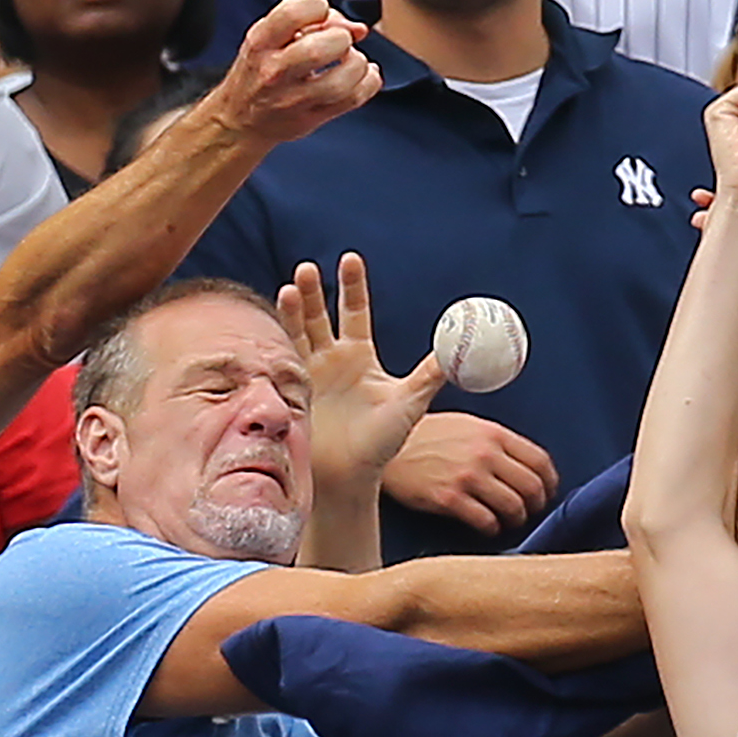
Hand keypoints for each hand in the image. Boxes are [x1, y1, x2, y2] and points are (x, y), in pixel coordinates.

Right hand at [211, 0, 380, 148]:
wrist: (240, 120)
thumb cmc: (259, 71)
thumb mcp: (269, 36)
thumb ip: (309, 21)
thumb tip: (358, 28)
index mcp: (261, 42)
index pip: (296, 11)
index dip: (319, 7)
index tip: (319, 17)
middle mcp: (275, 71)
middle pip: (322, 48)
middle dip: (340, 38)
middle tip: (337, 42)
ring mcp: (294, 99)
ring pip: (344, 78)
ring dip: (357, 63)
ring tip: (349, 60)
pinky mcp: (312, 118)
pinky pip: (354, 99)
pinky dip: (368, 82)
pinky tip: (361, 76)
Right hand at [282, 254, 444, 491]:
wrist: (349, 477)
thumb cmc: (382, 444)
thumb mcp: (410, 404)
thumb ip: (430, 374)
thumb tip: (461, 348)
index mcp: (359, 356)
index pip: (354, 310)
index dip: (351, 285)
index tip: (349, 258)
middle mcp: (331, 359)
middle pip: (320, 315)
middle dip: (314, 291)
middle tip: (308, 269)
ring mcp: (308, 374)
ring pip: (298, 333)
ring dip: (293, 311)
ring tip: (291, 288)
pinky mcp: (291, 392)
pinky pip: (283, 360)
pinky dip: (279, 341)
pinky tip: (276, 323)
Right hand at [382, 411, 559, 533]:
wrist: (386, 444)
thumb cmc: (426, 434)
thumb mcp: (466, 425)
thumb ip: (495, 441)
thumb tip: (522, 463)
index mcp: (493, 434)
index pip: (539, 461)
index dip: (549, 482)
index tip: (546, 491)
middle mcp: (485, 454)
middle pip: (531, 486)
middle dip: (536, 504)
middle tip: (529, 511)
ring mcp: (467, 477)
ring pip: (513, 506)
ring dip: (516, 519)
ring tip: (509, 521)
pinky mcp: (449, 499)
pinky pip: (485, 521)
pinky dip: (492, 528)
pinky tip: (487, 527)